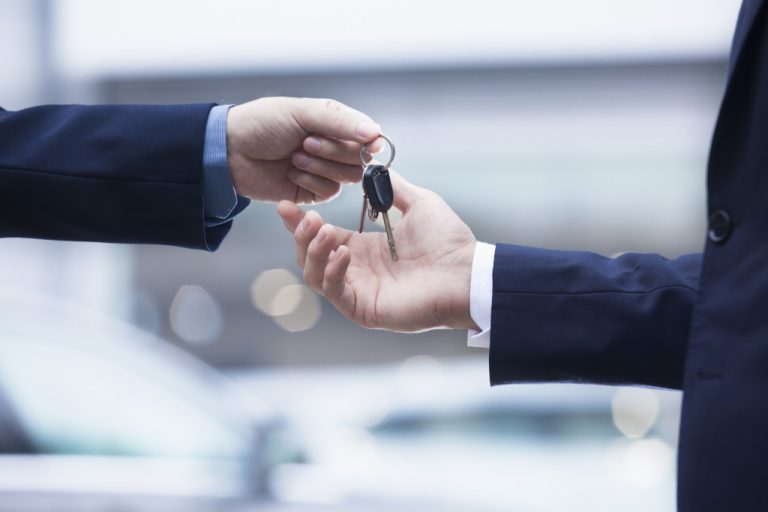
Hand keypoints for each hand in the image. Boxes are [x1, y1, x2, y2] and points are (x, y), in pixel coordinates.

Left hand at [227, 97, 382, 202]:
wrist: (230, 151)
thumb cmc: (262, 123)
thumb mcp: (302, 112)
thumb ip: (340, 121)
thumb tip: (375, 132)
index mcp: (335, 124)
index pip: (369, 136)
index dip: (367, 142)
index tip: (365, 142)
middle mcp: (334, 148)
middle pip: (361, 159)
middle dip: (333, 151)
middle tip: (304, 142)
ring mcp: (324, 171)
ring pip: (348, 177)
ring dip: (320, 166)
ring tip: (294, 156)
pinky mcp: (312, 192)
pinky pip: (329, 192)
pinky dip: (311, 182)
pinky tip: (291, 172)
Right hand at [277, 172, 478, 331]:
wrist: (467, 272)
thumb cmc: (449, 241)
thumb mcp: (418, 203)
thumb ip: (392, 187)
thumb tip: (373, 163)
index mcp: (364, 248)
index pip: (321, 235)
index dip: (301, 221)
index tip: (288, 203)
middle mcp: (356, 270)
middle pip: (310, 255)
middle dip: (300, 235)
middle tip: (307, 216)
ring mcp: (358, 290)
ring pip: (314, 275)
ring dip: (312, 251)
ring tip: (323, 231)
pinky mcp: (363, 308)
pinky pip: (334, 292)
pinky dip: (331, 271)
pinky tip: (342, 253)